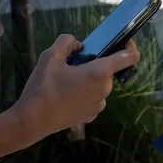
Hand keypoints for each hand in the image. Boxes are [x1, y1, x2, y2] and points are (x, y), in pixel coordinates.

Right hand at [13, 34, 139, 137]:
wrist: (33, 121)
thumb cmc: (43, 88)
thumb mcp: (50, 57)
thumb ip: (66, 42)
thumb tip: (78, 46)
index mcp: (99, 73)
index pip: (129, 57)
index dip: (129, 46)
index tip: (121, 41)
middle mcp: (104, 89)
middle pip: (107, 70)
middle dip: (94, 63)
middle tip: (72, 63)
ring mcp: (99, 104)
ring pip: (99, 83)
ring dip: (87, 78)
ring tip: (64, 80)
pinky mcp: (91, 115)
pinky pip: (93, 97)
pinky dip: (84, 92)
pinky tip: (65, 94)